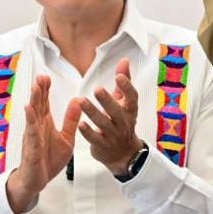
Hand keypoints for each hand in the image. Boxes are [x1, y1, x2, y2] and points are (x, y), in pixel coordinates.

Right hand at [5, 75, 81, 213]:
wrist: (38, 180)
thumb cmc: (49, 159)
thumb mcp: (66, 138)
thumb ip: (70, 120)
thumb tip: (77, 101)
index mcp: (45, 124)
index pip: (45, 103)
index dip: (46, 90)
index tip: (47, 77)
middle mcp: (37, 127)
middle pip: (38, 105)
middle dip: (39, 90)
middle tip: (41, 76)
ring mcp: (33, 136)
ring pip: (33, 115)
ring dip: (34, 100)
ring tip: (36, 86)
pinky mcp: (32, 146)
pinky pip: (31, 131)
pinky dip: (30, 119)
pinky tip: (29, 109)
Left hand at [79, 58, 144, 175]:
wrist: (124, 153)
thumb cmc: (122, 121)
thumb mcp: (125, 102)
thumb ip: (124, 81)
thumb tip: (124, 60)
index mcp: (130, 109)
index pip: (132, 97)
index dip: (127, 87)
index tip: (119, 77)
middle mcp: (123, 122)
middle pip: (116, 111)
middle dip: (107, 100)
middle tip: (97, 89)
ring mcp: (113, 135)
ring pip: (103, 123)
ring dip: (93, 112)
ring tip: (82, 101)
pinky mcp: (102, 145)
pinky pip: (94, 138)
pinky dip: (87, 132)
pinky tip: (80, 124)